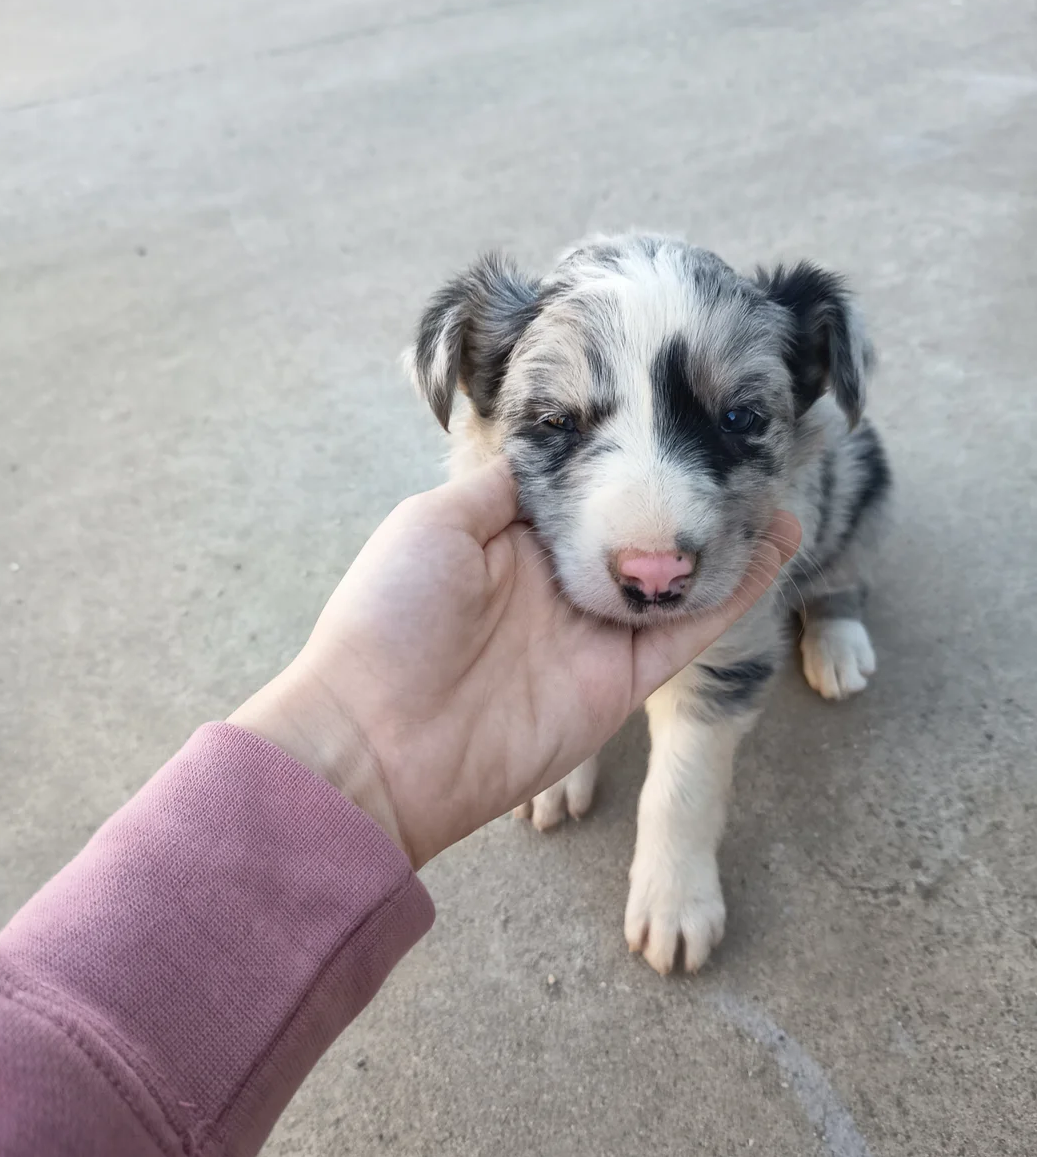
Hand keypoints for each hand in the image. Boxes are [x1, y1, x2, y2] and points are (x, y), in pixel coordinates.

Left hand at [228, 462, 799, 866]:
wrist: (379, 743)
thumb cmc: (390, 619)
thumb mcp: (432, 524)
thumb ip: (502, 486)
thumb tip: (554, 449)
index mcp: (508, 541)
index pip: (586, 489)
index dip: (631, 456)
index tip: (679, 412)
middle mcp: (558, 584)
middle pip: (639, 532)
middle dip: (689, 494)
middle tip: (747, 448)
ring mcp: (592, 635)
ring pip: (676, 581)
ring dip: (726, 542)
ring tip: (778, 493)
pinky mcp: (620, 684)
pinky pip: (688, 634)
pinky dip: (732, 595)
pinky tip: (771, 549)